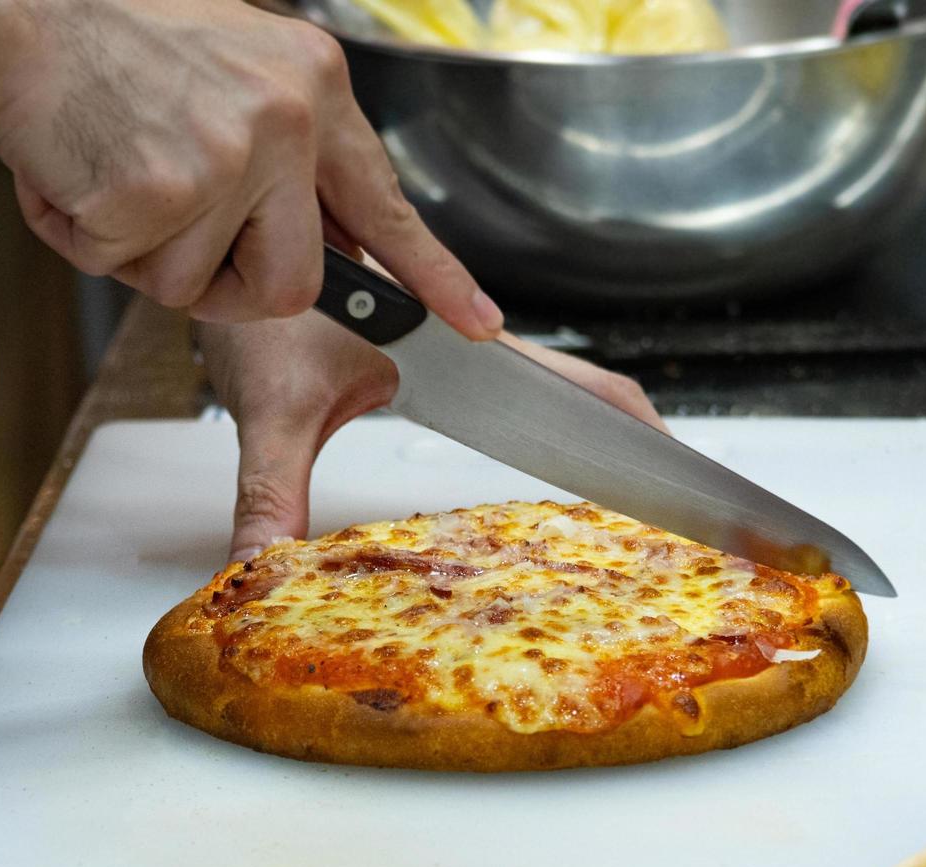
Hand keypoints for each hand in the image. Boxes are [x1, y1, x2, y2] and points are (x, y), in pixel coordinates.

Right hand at [0, 0, 499, 337]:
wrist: (13, 7)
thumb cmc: (113, 41)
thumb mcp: (237, 70)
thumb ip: (289, 154)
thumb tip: (336, 241)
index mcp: (312, 90)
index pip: (386, 205)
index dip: (433, 274)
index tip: (478, 322)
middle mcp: (283, 124)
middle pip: (293, 287)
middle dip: (231, 289)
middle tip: (175, 234)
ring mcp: (222, 161)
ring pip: (198, 289)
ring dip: (144, 256)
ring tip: (112, 172)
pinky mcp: (155, 195)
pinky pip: (126, 271)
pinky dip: (86, 239)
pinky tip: (74, 172)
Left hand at [196, 312, 667, 560]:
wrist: (247, 244)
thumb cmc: (268, 305)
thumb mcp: (274, 405)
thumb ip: (272, 489)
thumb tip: (264, 564)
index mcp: (463, 351)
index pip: (579, 389)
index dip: (635, 432)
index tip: (678, 475)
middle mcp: (475, 347)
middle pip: (580, 395)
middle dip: (629, 446)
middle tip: (674, 504)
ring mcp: (462, 350)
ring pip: (549, 394)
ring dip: (593, 438)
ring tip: (633, 497)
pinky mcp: (438, 358)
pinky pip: (510, 398)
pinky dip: (546, 432)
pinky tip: (549, 473)